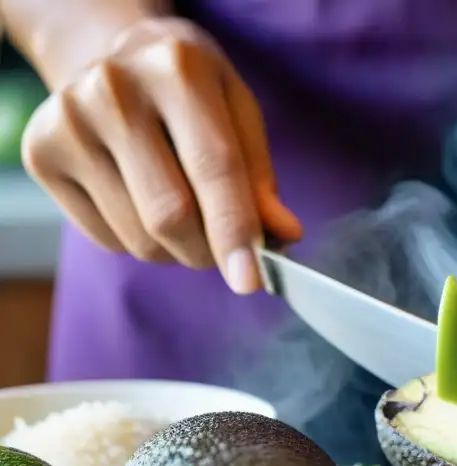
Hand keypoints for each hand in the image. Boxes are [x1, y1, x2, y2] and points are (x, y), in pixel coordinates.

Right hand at [21, 18, 301, 293]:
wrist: (117, 59)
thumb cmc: (193, 94)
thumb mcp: (239, 115)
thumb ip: (260, 179)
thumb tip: (282, 237)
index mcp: (177, 70)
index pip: (213, 168)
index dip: (234, 231)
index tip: (250, 281)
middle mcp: (114, 91)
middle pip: (170, 214)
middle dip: (209, 251)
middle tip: (225, 250)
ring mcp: (68, 122)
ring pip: (140, 238)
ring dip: (176, 250)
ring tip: (182, 210)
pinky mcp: (41, 154)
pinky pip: (108, 240)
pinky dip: (138, 241)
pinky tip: (140, 200)